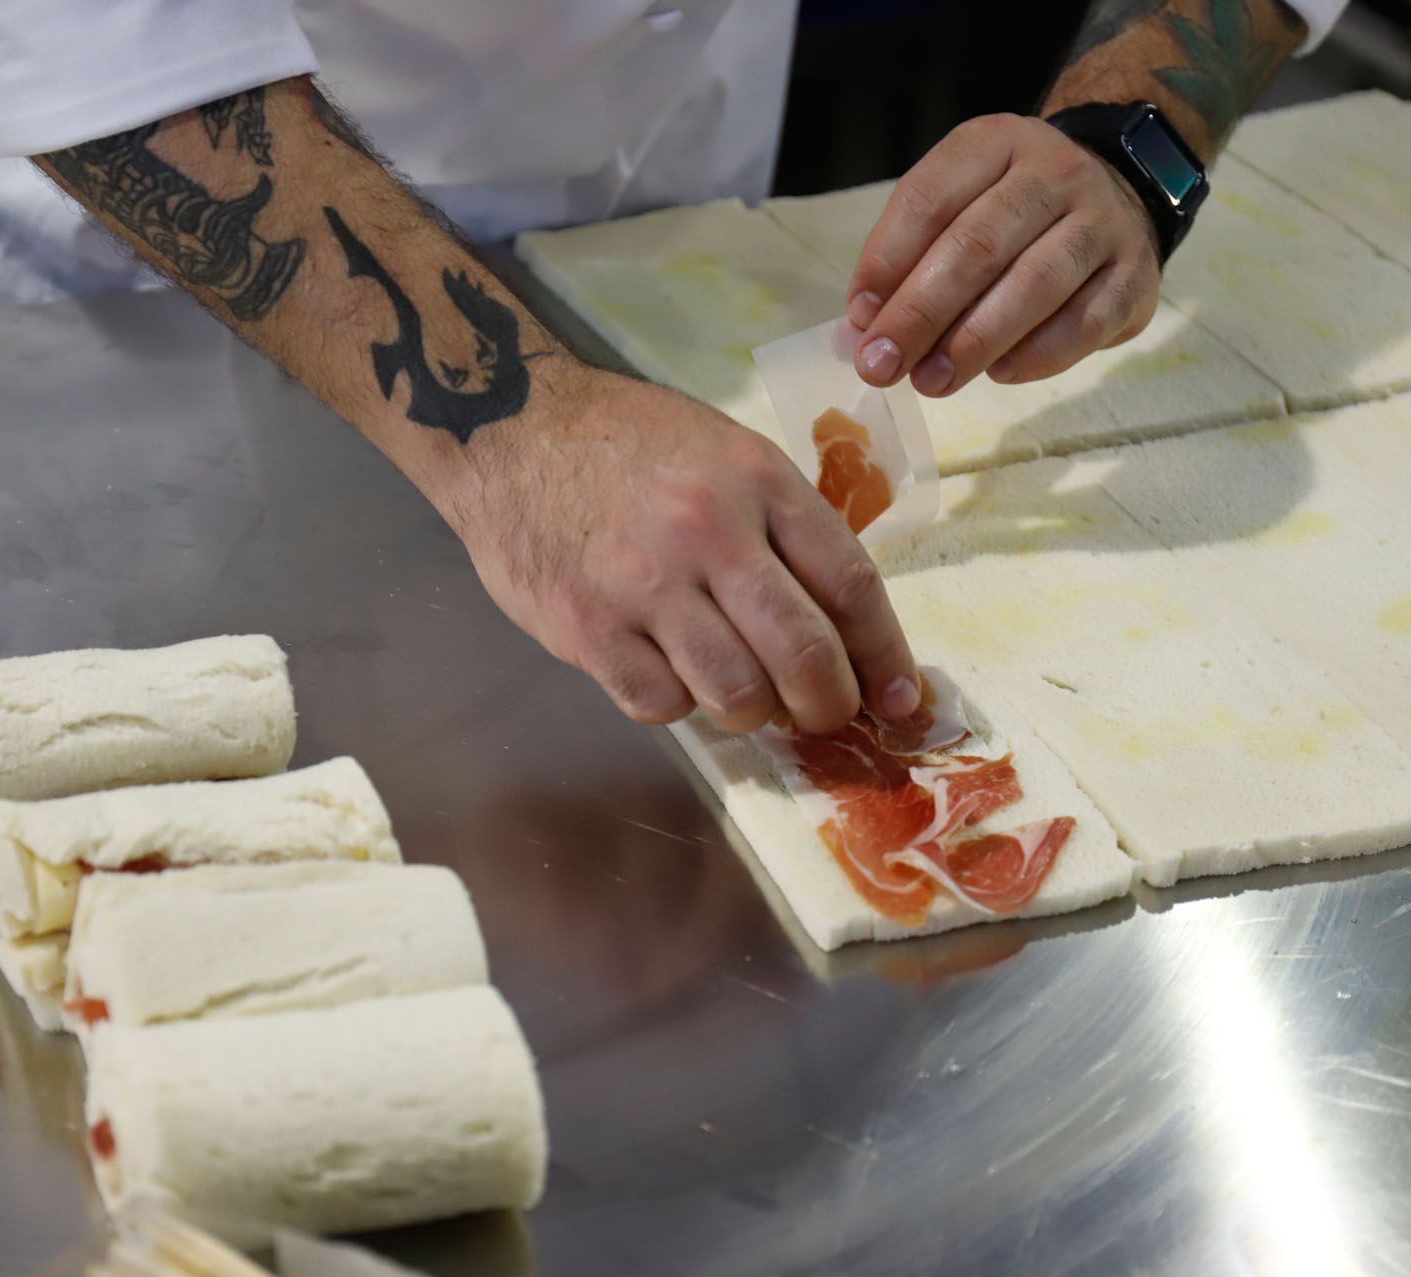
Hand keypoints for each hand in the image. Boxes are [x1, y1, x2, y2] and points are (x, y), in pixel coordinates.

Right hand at [440, 368, 919, 733]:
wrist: (508, 429)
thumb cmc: (629, 443)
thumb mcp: (727, 452)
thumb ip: (785, 528)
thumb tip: (845, 629)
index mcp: (757, 481)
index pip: (851, 584)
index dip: (885, 656)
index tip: (902, 699)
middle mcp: (707, 532)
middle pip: (803, 654)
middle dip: (829, 705)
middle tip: (823, 714)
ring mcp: (643, 585)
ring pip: (736, 695)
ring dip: (753, 711)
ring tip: (741, 691)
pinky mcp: (586, 628)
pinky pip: (661, 705)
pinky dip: (678, 705)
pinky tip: (669, 672)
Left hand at [847, 114, 1160, 395]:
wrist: (1121, 194)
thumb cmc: (1015, 213)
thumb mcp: (960, 204)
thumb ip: (909, 259)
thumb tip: (859, 330)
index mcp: (996, 143)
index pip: (930, 198)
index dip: (886, 261)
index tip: (859, 319)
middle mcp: (1055, 172)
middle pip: (978, 244)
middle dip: (921, 313)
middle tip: (883, 365)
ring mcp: (1103, 221)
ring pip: (1035, 283)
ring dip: (974, 341)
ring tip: (931, 382)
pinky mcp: (1136, 275)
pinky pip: (1085, 322)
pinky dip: (1037, 355)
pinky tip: (999, 374)